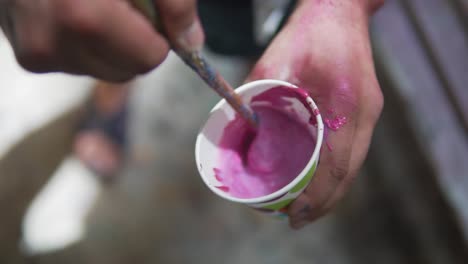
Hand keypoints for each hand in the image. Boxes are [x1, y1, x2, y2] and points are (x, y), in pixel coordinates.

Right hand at [0, 0, 203, 81]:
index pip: (148, 58)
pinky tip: (73, 11)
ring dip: (111, 43)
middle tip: (118, 3)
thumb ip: (174, 2)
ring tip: (93, 3)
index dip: (157, 33)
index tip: (148, 8)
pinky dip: (87, 43)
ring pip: (104, 70)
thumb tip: (191, 43)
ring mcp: (35, 53)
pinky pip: (81, 63)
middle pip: (127, 70)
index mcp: (81, 17)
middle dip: (134, 40)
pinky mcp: (29, 58)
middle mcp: (50, 43)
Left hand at [247, 0, 383, 227]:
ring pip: (354, 164)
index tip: (297, 215)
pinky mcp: (365, 108)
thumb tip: (240, 135)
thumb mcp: (273, 63)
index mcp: (345, 101)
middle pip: (350, 171)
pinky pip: (354, 149)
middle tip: (298, 219)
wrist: (338, 8)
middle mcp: (364, 110)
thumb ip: (256, 99)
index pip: (337, 163)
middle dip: (324, 202)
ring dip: (332, 190)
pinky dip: (337, 171)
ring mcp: (369, 110)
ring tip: (307, 208)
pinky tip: (319, 179)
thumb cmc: (307, 31)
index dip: (318, 195)